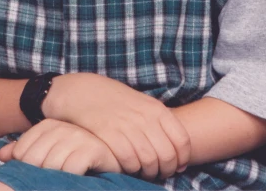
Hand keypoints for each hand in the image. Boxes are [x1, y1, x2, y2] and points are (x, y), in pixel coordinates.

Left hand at [0, 118, 122, 175]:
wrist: (109, 161)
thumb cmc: (74, 159)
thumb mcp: (48, 153)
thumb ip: (24, 152)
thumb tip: (2, 155)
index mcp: (49, 125)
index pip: (22, 151)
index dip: (25, 168)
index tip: (36, 175)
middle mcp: (63, 127)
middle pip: (35, 159)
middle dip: (39, 175)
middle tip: (49, 182)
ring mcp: (79, 136)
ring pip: (52, 165)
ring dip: (55, 179)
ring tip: (61, 182)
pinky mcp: (94, 149)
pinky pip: (72, 167)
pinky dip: (70, 177)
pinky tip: (74, 179)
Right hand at [42, 73, 190, 179]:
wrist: (83, 92)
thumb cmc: (115, 101)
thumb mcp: (142, 104)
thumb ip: (160, 124)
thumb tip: (179, 154)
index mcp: (156, 109)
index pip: (182, 141)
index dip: (182, 159)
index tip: (177, 166)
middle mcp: (145, 118)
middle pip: (168, 156)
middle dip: (166, 170)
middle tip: (158, 173)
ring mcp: (128, 126)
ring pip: (150, 162)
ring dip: (148, 172)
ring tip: (143, 171)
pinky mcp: (110, 136)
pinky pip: (129, 162)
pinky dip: (131, 169)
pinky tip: (127, 166)